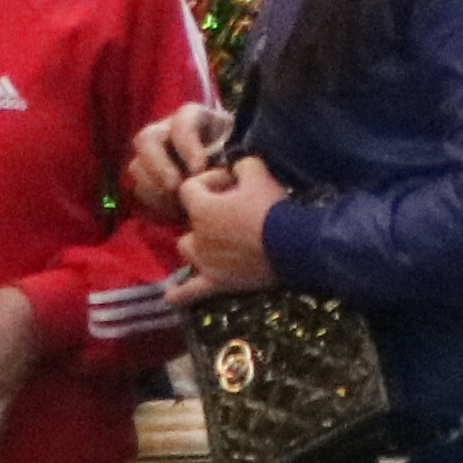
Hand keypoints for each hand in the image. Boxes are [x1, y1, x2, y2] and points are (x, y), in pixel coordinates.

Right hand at [129, 103, 235, 207]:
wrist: (233, 177)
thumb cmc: (240, 157)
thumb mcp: (240, 149)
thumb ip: (229, 154)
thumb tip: (212, 169)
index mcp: (194, 117)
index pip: (182, 123)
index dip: (187, 145)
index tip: (200, 168)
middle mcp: (167, 131)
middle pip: (147, 140)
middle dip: (159, 167)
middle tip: (176, 188)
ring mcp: (153, 155)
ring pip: (137, 168)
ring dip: (157, 190)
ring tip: (181, 204)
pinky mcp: (148, 179)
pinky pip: (139, 191)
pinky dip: (155, 204)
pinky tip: (176, 212)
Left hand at [175, 157, 289, 297]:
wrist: (291, 245)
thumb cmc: (271, 208)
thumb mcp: (258, 173)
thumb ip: (241, 165)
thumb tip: (236, 169)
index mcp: (202, 208)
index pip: (189, 187)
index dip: (209, 180)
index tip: (232, 181)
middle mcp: (197, 236)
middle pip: (189, 220)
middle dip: (206, 213)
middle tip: (233, 210)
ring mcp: (204, 262)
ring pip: (187, 250)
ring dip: (196, 243)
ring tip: (213, 240)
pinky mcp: (217, 282)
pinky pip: (190, 292)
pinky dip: (180, 295)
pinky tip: (171, 297)